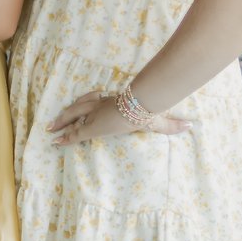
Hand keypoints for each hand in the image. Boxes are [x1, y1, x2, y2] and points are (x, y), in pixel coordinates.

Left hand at [47, 90, 188, 145]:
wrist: (139, 106)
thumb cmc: (147, 110)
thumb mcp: (160, 121)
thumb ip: (173, 125)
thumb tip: (191, 126)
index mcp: (113, 102)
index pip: (96, 99)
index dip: (88, 101)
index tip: (83, 102)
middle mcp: (100, 106)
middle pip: (80, 105)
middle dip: (68, 112)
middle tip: (56, 119)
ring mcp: (94, 115)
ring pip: (73, 116)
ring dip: (62, 122)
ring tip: (50, 128)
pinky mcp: (91, 128)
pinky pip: (74, 134)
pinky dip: (65, 138)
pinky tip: (55, 141)